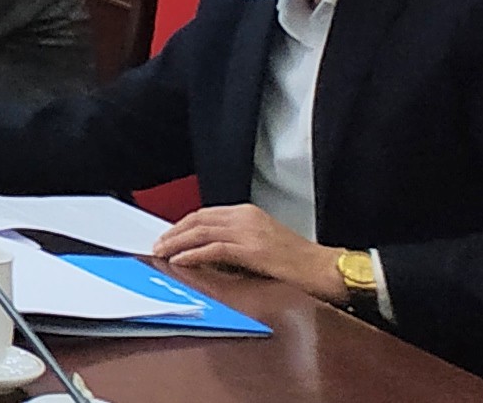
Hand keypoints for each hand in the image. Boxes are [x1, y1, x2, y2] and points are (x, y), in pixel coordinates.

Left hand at [156, 204, 352, 301]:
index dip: (182, 225)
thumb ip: (235, 241)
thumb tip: (205, 251)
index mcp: (248, 213)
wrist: (324, 269)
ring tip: (162, 253)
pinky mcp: (252, 250)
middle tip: (158, 245)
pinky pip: (213, 249)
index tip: (168, 236)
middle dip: (174, 232)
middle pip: (198, 220)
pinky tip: (180, 261)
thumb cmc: (297, 261)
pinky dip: (193, 254)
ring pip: (201, 232)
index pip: (205, 214)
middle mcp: (246, 218)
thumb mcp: (262, 242)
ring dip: (177, 243)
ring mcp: (249, 232)